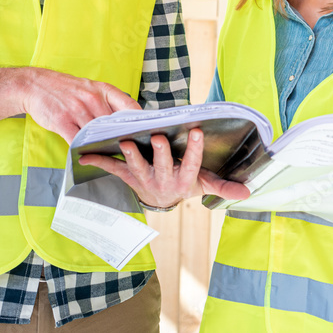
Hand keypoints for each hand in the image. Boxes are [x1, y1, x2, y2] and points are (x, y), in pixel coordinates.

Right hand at [20, 68, 138, 143]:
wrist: (35, 84)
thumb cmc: (66, 90)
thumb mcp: (90, 88)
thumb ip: (107, 102)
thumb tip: (126, 121)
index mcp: (103, 90)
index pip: (129, 105)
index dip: (140, 121)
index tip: (147, 131)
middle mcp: (92, 99)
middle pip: (114, 124)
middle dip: (123, 137)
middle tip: (131, 149)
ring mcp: (76, 110)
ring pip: (97, 134)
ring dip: (104, 146)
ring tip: (111, 155)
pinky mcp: (61, 121)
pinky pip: (77, 141)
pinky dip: (83, 150)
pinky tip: (87, 154)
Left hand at [78, 128, 250, 208]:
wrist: (161, 201)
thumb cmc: (185, 184)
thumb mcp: (204, 185)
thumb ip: (222, 187)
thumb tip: (247, 192)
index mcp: (183, 179)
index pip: (191, 165)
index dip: (193, 150)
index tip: (196, 132)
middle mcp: (163, 181)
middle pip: (162, 166)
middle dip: (160, 153)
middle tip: (159, 136)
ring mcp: (144, 179)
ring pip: (137, 167)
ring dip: (131, 155)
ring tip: (125, 141)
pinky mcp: (128, 176)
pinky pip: (113, 168)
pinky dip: (98, 161)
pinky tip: (84, 154)